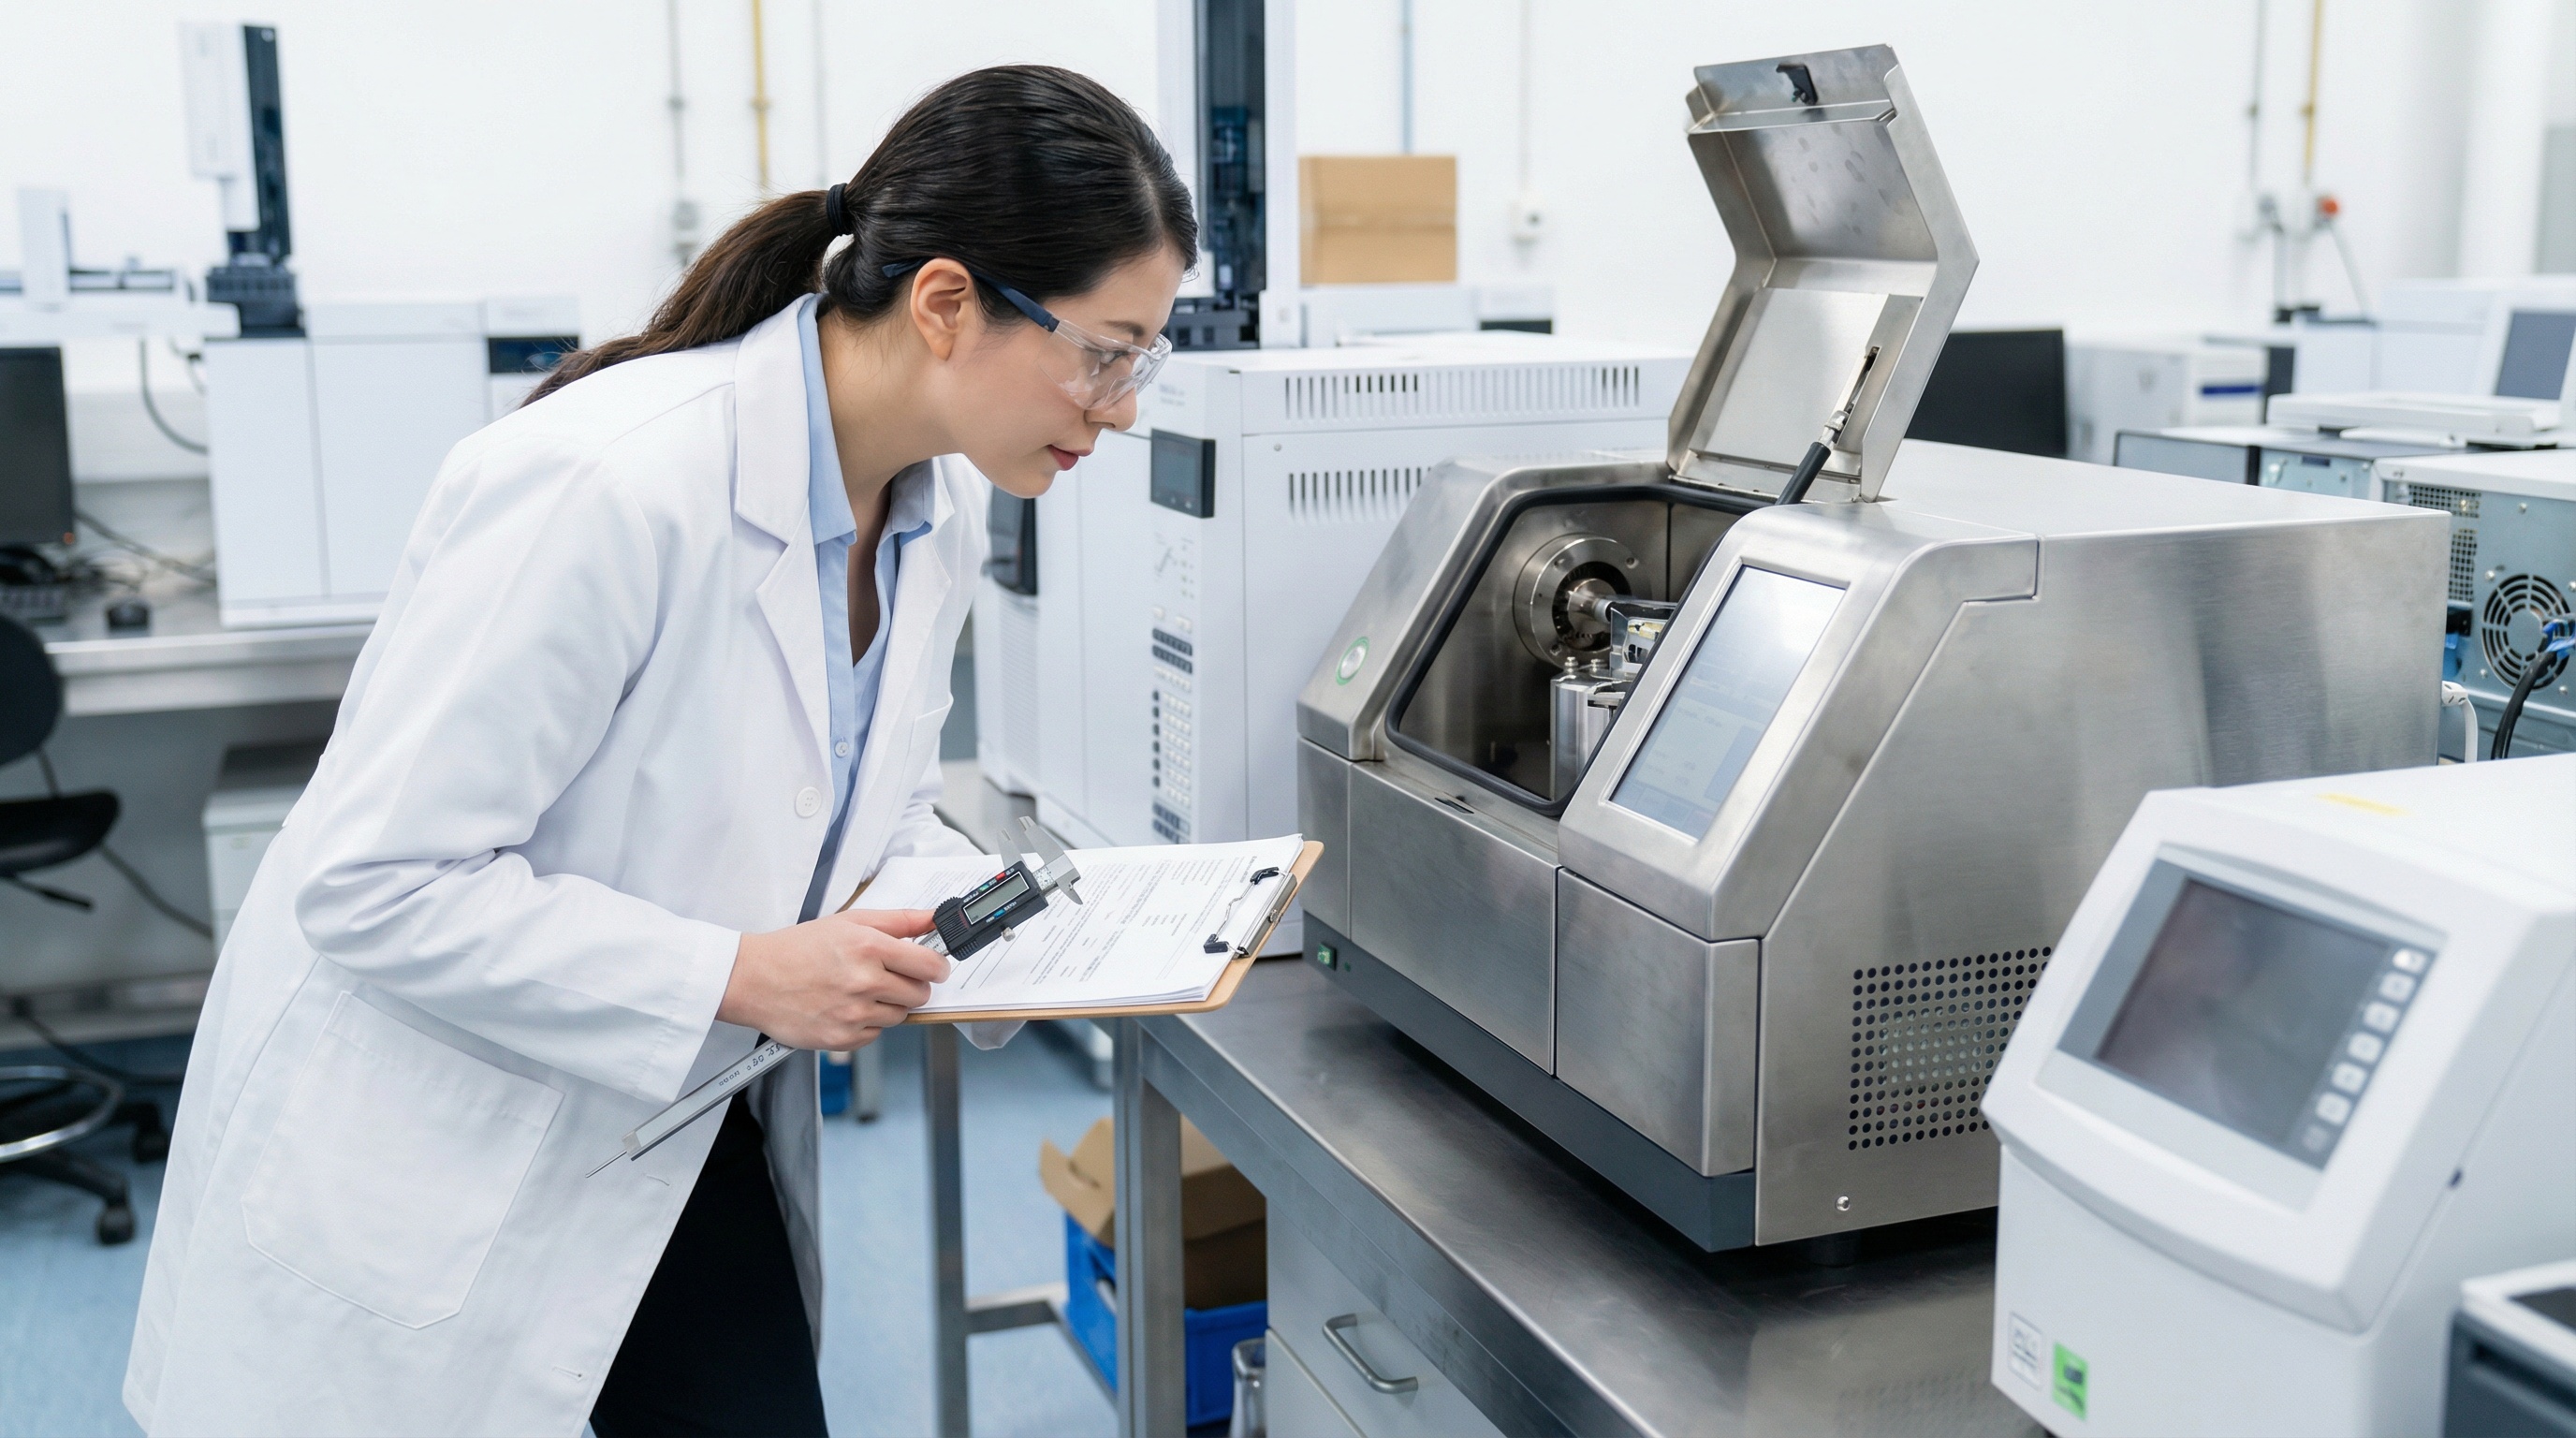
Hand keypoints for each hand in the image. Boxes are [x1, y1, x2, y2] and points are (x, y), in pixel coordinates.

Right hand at [717, 908, 948, 1049]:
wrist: (753, 979)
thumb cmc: (796, 949)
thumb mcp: (848, 921)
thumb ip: (898, 920)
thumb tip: (934, 918)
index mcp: (869, 947)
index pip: (930, 965)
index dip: (937, 966)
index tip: (934, 967)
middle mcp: (864, 982)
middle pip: (920, 993)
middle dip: (911, 985)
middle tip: (888, 976)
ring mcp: (854, 1013)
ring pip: (900, 1016)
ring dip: (888, 1005)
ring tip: (859, 990)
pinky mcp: (842, 1038)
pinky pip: (875, 1034)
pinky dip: (867, 1023)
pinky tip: (845, 1007)